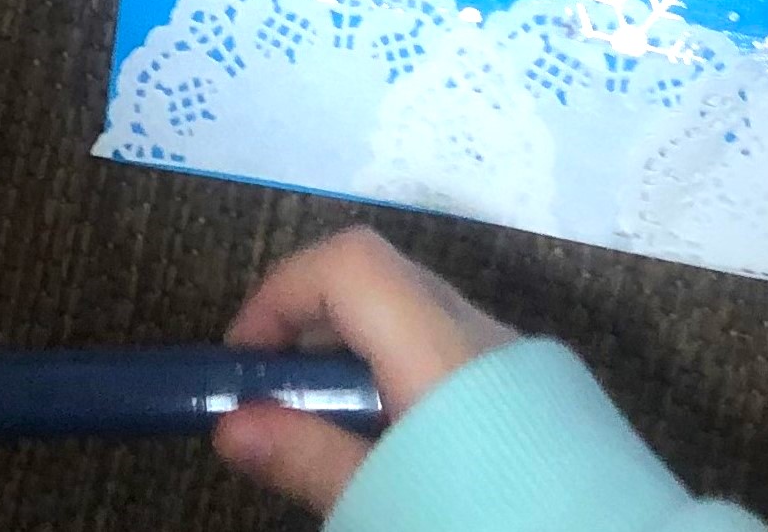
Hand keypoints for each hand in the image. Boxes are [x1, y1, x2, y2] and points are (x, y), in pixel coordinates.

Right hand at [213, 227, 515, 516]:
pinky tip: (387, 438)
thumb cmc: (483, 522)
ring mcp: (515, 354)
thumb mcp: (383, 504)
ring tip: (323, 429)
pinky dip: (399, 366)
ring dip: (357, 346)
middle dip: (312, 320)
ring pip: (418, 311)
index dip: (283, 291)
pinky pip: (451, 345)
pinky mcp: (534, 385)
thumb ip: (310, 458)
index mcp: (442, 348)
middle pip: (384, 278)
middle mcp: (483, 331)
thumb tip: (232, 423)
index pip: (352, 262)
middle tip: (270, 398)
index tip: (241, 360)